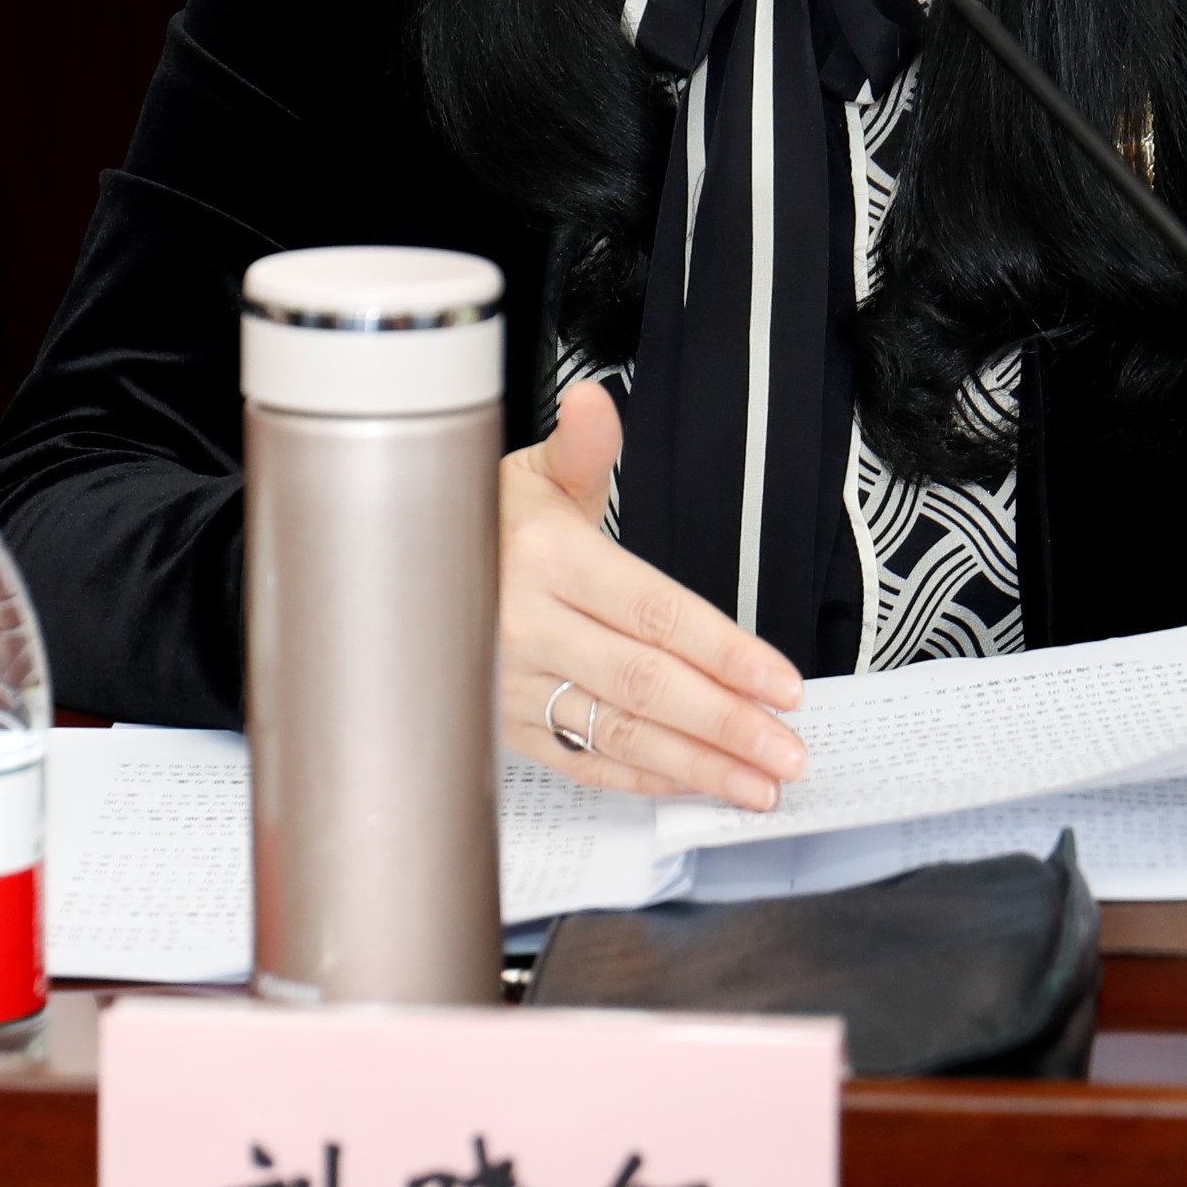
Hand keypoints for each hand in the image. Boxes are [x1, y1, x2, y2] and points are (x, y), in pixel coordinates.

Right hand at [498, 380, 807, 808]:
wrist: (398, 569)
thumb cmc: (482, 523)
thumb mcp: (530, 473)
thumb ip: (582, 448)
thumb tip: (594, 403)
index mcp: (545, 557)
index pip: (654, 612)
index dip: (724, 651)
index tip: (781, 683)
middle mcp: (525, 626)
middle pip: (645, 682)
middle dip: (727, 723)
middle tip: (788, 753)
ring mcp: (511, 684)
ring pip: (619, 732)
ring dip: (698, 763)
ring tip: (759, 782)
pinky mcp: (503, 726)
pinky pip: (583, 761)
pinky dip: (644, 777)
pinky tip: (694, 781)